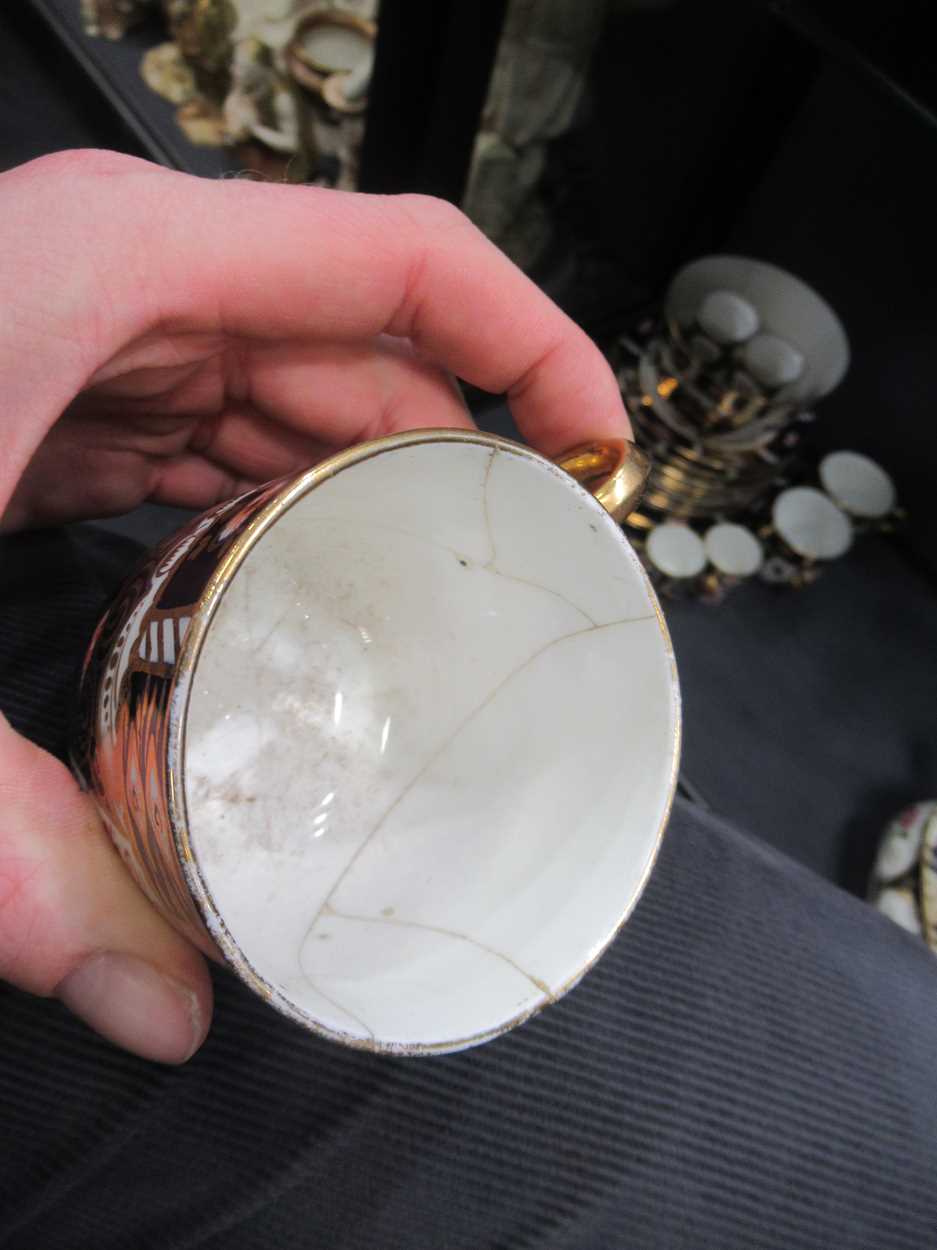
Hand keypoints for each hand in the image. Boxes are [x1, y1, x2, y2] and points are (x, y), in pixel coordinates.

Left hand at [0, 150, 630, 1062]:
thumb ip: (8, 843)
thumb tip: (146, 998)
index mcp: (124, 272)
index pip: (409, 262)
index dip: (538, 345)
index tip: (598, 455)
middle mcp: (126, 284)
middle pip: (368, 352)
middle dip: (458, 468)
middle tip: (512, 592)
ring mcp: (96, 335)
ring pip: (297, 398)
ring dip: (365, 502)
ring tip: (421, 613)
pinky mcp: (67, 394)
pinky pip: (222, 435)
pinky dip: (272, 509)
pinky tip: (287, 596)